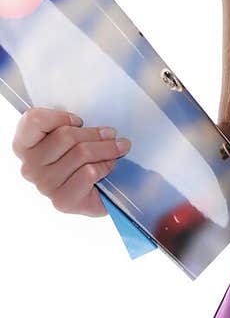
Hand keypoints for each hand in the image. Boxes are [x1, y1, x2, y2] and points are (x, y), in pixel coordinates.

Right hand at [12, 107, 131, 217]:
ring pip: (81, 153)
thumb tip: (98, 124)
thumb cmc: (83, 160)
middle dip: (95, 133)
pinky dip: (105, 166)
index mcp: (25, 146)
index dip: (61, 117)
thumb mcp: (74, 135)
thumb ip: (74, 124)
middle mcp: (29, 167)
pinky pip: (89, 172)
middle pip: (65, 135)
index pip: (33, 120)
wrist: (97, 194)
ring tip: (116, 148)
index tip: (79, 122)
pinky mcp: (62, 200)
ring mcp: (44, 185)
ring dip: (106, 149)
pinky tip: (109, 166)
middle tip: (111, 134)